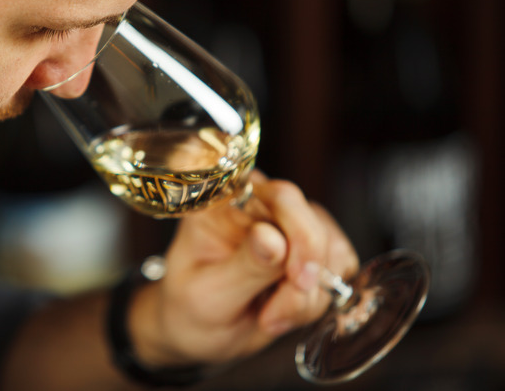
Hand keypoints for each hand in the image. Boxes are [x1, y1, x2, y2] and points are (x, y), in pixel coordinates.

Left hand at [128, 170, 359, 366]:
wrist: (196, 331)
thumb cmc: (190, 308)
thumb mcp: (208, 294)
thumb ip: (244, 266)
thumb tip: (273, 237)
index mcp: (228, 203)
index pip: (281, 197)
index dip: (300, 235)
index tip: (297, 280)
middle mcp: (262, 205)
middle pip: (314, 222)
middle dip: (305, 276)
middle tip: (275, 314)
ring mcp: (290, 226)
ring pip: (332, 249)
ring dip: (309, 296)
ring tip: (270, 316)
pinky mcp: (311, 251)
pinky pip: (339, 268)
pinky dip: (318, 299)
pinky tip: (284, 313)